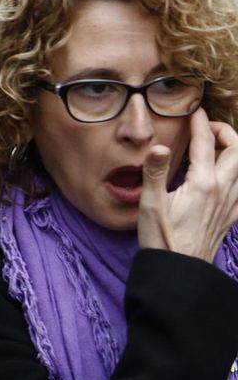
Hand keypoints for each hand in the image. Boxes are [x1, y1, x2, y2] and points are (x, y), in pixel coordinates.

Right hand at [138, 109, 237, 262]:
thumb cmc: (161, 237)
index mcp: (202, 183)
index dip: (199, 121)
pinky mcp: (233, 215)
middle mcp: (223, 190)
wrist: (179, 269)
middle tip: (206, 128)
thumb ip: (155, 172)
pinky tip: (226, 175)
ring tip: (216, 146)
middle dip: (225, 131)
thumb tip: (158, 145)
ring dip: (235, 151)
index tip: (192, 110)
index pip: (205, 142)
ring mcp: (231, 202)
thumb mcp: (150, 204)